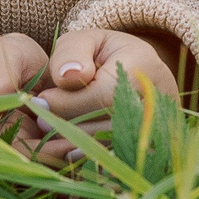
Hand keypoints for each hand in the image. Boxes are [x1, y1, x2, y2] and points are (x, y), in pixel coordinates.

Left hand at [14, 27, 186, 165]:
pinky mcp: (151, 148)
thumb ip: (72, 52)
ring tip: (51, 132)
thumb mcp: (87, 40)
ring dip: (75, 144)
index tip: (41, 101)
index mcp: (142, 67)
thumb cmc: (105, 54)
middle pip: (106, 124)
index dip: (66, 103)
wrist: (139, 71)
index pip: (101, 95)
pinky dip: (89, 156)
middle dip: (67, 125)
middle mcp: (156, 100)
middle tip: (40, 122)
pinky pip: (117, 158)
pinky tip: (69, 147)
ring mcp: (157, 127)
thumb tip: (68, 75)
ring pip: (111, 146)